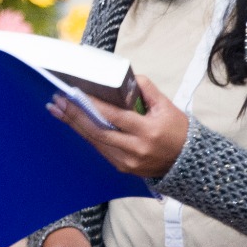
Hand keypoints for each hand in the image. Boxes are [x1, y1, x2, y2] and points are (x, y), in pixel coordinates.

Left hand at [46, 76, 187, 178]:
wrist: (188, 162)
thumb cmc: (177, 130)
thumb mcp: (166, 106)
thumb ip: (145, 89)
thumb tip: (123, 77)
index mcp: (148, 131)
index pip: (114, 116)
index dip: (93, 104)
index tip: (75, 93)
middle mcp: (135, 149)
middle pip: (98, 131)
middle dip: (75, 115)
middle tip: (57, 101)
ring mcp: (127, 162)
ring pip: (96, 141)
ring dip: (75, 125)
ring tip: (58, 110)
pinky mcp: (123, 168)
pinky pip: (101, 149)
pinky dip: (87, 134)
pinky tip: (74, 123)